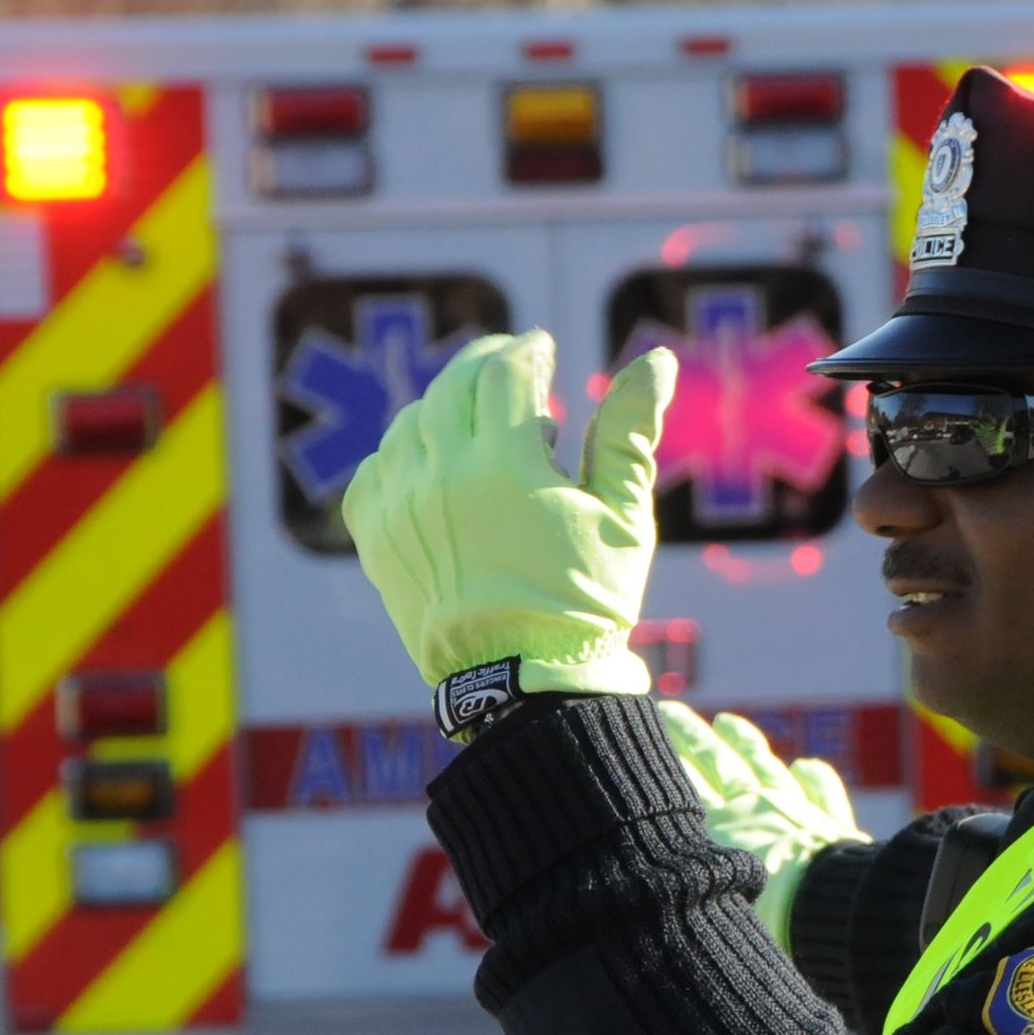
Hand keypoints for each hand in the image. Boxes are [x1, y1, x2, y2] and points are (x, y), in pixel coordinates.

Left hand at [342, 330, 678, 723]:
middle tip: (513, 367)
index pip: (505, 372)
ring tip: (482, 423)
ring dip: (447, 408)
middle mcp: (442, 477)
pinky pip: (377, 468)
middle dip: (486, 367)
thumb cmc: (585, 602)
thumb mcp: (624, 517)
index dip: (527, 351)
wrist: (523, 685)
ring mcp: (401, 507)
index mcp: (506, 466)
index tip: (543, 348)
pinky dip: (406, 453)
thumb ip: (630, 431)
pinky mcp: (376, 538)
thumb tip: (657, 359)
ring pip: (411, 422)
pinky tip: (437, 466)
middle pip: (453, 386)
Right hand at [660, 702, 867, 948]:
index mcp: (723, 824)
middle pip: (717, 760)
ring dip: (743, 740)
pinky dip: (814, 777)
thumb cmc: (767, 918)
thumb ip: (699, 878)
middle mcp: (756, 806)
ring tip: (725, 722)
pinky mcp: (832, 823)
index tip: (645, 733)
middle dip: (690, 734)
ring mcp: (796, 807)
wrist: (825, 911)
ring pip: (763, 763)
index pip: (686, 781)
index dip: (667, 755)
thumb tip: (669, 871)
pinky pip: (822, 791)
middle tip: (667, 711)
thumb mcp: (719, 905)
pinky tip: (806, 765)